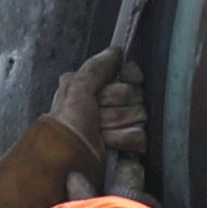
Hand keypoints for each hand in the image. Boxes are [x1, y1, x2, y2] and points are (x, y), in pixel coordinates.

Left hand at [51, 47, 148, 165]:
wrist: (66, 156)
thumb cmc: (66, 122)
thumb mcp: (75, 88)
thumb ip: (96, 67)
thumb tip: (115, 51)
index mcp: (101, 88)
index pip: (132, 75)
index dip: (126, 79)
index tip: (115, 83)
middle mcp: (115, 104)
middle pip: (137, 95)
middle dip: (114, 104)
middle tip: (96, 114)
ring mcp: (124, 126)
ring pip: (140, 115)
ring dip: (115, 124)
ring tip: (98, 132)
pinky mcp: (131, 147)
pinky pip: (140, 136)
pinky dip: (121, 140)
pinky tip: (108, 145)